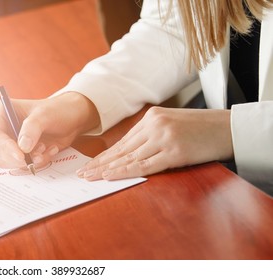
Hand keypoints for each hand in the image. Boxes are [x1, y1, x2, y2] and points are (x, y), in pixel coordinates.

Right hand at [0, 92, 99, 168]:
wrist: (72, 118)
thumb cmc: (56, 110)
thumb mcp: (44, 115)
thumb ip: (32, 129)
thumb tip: (22, 148)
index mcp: (2, 113)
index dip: (5, 147)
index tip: (21, 155)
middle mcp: (3, 129)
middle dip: (19, 157)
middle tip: (37, 155)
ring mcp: (12, 142)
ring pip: (9, 162)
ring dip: (29, 159)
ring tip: (45, 147)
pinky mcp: (22, 153)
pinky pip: (24, 165)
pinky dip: (38, 161)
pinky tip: (50, 148)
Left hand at [77, 106, 233, 180]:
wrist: (227, 127)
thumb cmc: (200, 129)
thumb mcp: (171, 125)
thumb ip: (151, 135)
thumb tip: (129, 153)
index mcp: (151, 118)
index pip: (122, 141)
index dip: (104, 155)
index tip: (90, 164)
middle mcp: (154, 125)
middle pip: (121, 149)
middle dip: (99, 163)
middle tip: (82, 173)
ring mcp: (163, 138)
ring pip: (129, 157)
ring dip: (107, 169)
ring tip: (90, 177)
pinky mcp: (174, 152)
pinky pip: (145, 165)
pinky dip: (125, 171)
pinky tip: (111, 176)